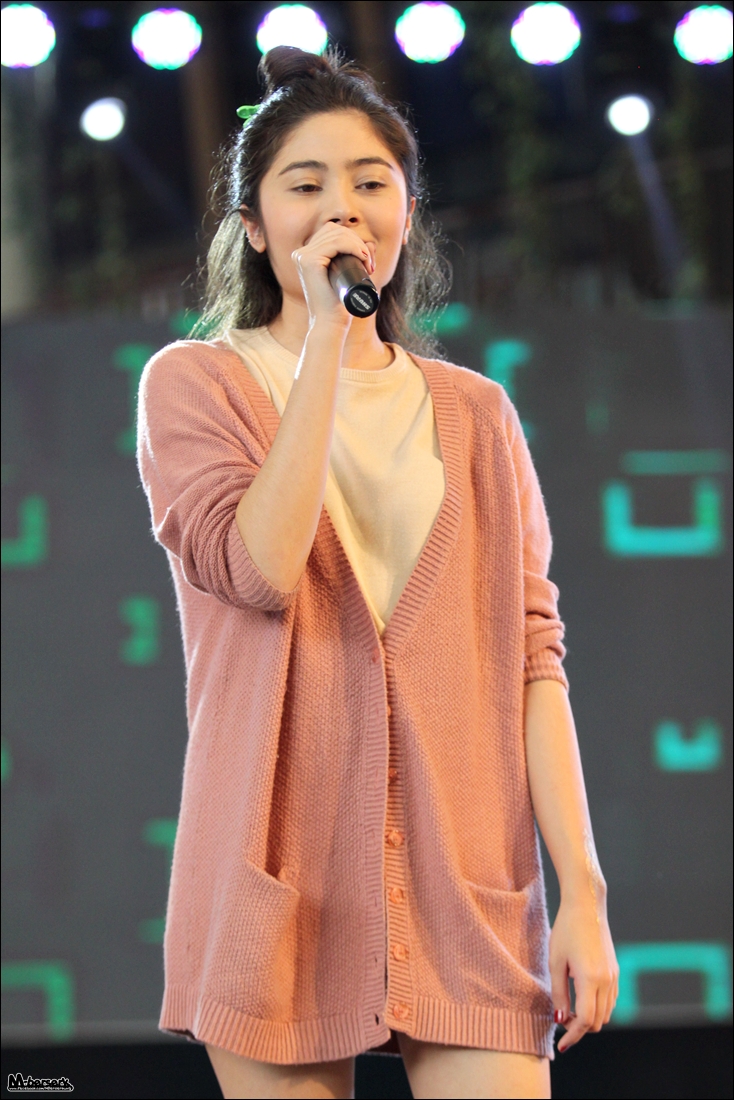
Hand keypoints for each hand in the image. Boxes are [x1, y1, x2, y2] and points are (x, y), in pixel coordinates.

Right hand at [291, 223, 375, 328]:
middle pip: (335, 230)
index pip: (332, 232)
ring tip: (368, 264)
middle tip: (370, 264)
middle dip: (358, 242)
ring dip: (358, 245)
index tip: (368, 261)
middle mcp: (301, 253)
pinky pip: (335, 242)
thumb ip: (355, 260)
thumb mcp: (346, 277)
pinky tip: (361, 256)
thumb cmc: (338, 304)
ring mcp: (302, 256)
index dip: (353, 240)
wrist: (329, 323)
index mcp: (306, 255)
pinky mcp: (308, 261)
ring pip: (337, 235)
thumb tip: (371, 244)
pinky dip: (352, 246)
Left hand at [549, 894, 618, 1052]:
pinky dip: (598, 1007)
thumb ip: (558, 993)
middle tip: (561, 1022)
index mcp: (590, 979)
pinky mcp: (615, 971)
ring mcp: (614, 976)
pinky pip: (610, 1000)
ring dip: (589, 1019)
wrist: (586, 906)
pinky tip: (581, 999)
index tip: (561, 1045)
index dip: (572, 1036)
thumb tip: (560, 1020)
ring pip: (606, 1013)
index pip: (585, 1020)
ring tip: (569, 1011)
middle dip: (580, 1028)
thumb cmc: (566, 930)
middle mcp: (607, 981)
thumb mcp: (556, 962)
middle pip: (597, 1022)